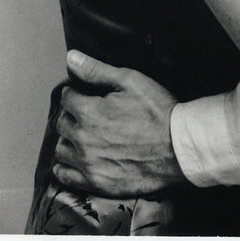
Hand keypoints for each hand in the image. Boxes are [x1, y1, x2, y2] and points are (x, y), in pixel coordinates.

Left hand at [52, 50, 183, 196]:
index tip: (84, 94)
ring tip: (84, 134)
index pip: (66, 98)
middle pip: (61, 123)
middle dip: (70, 114)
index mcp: (89, 112)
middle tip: (85, 112)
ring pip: (61, 149)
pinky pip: (64, 175)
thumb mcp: (130, 81)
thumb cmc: (157, 111)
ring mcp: (87, 163)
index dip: (75, 93)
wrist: (178, 147)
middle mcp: (82, 139)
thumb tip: (70, 57)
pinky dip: (66, 165)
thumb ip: (97, 70)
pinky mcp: (95, 183)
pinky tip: (78, 157)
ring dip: (68, 139)